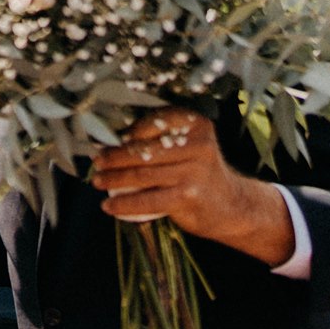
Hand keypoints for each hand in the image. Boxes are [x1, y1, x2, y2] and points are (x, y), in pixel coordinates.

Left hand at [90, 108, 292, 264]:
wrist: (232, 205)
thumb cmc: (199, 172)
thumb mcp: (190, 146)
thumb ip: (163, 138)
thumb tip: (112, 138)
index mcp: (196, 124)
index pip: (153, 122)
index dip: (126, 133)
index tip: (106, 140)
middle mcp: (198, 144)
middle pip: (143, 150)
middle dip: (113, 157)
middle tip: (97, 162)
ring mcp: (193, 171)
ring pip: (141, 174)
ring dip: (112, 179)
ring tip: (98, 181)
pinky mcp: (187, 196)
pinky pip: (147, 200)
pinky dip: (123, 204)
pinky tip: (109, 206)